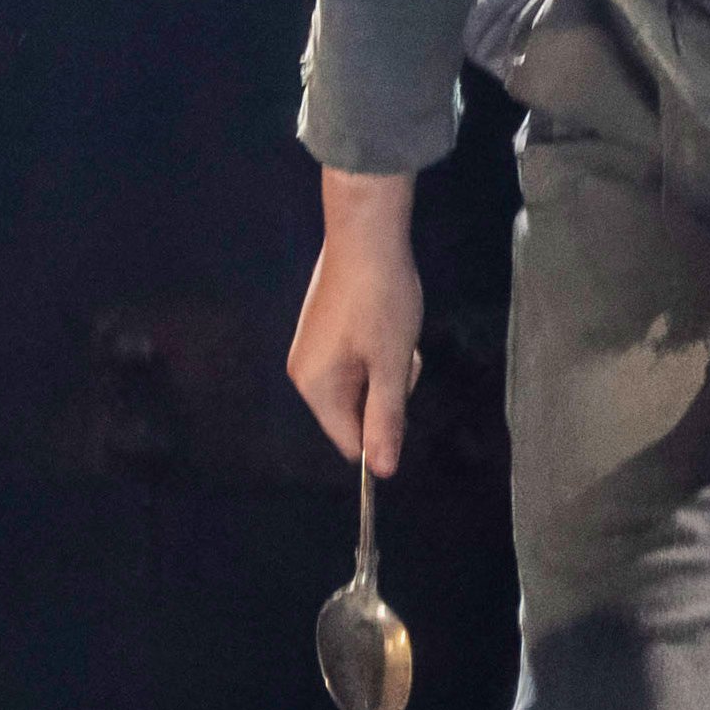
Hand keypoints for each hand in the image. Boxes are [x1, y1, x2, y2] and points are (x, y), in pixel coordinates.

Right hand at [289, 170, 424, 473]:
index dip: (383, 435)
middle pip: (357, 413)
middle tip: (401, 353)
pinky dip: (381, 351)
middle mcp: (305, 374)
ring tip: (395, 333)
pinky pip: (359, 362)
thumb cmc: (382, 300)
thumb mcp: (393, 364)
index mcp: (316, 387)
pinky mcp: (324, 335)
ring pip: (363, 385)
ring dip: (390, 369)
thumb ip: (386, 419)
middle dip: (389, 392)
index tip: (405, 400)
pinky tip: (388, 323)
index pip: (349, 441)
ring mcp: (312, 353)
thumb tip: (383, 470)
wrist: (367, 239)